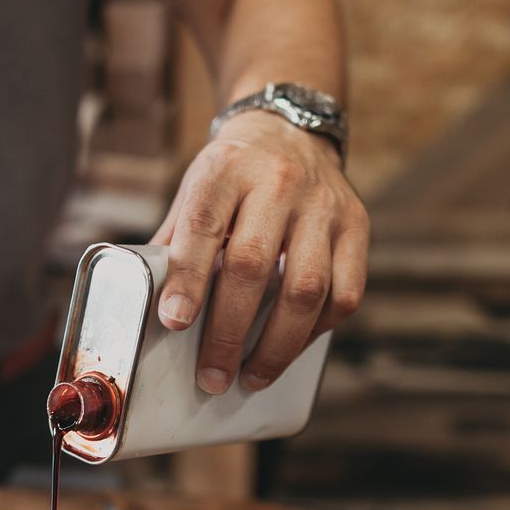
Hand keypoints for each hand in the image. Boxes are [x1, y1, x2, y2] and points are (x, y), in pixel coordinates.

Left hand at [152, 109, 367, 391]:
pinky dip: (316, 332)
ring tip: (252, 377)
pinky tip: (291, 348)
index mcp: (226, 168)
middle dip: (229, 331)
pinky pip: (345, 293)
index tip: (173, 322)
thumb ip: (176, 242)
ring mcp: (324, 204)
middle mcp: (278, 181)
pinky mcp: (356, 225)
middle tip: (211, 376)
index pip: (204, 226)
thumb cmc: (231, 177)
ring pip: (307, 288)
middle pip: (253, 265)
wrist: (289, 132)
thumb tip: (153, 309)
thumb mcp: (195, 190)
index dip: (188, 279)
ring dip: (277, 346)